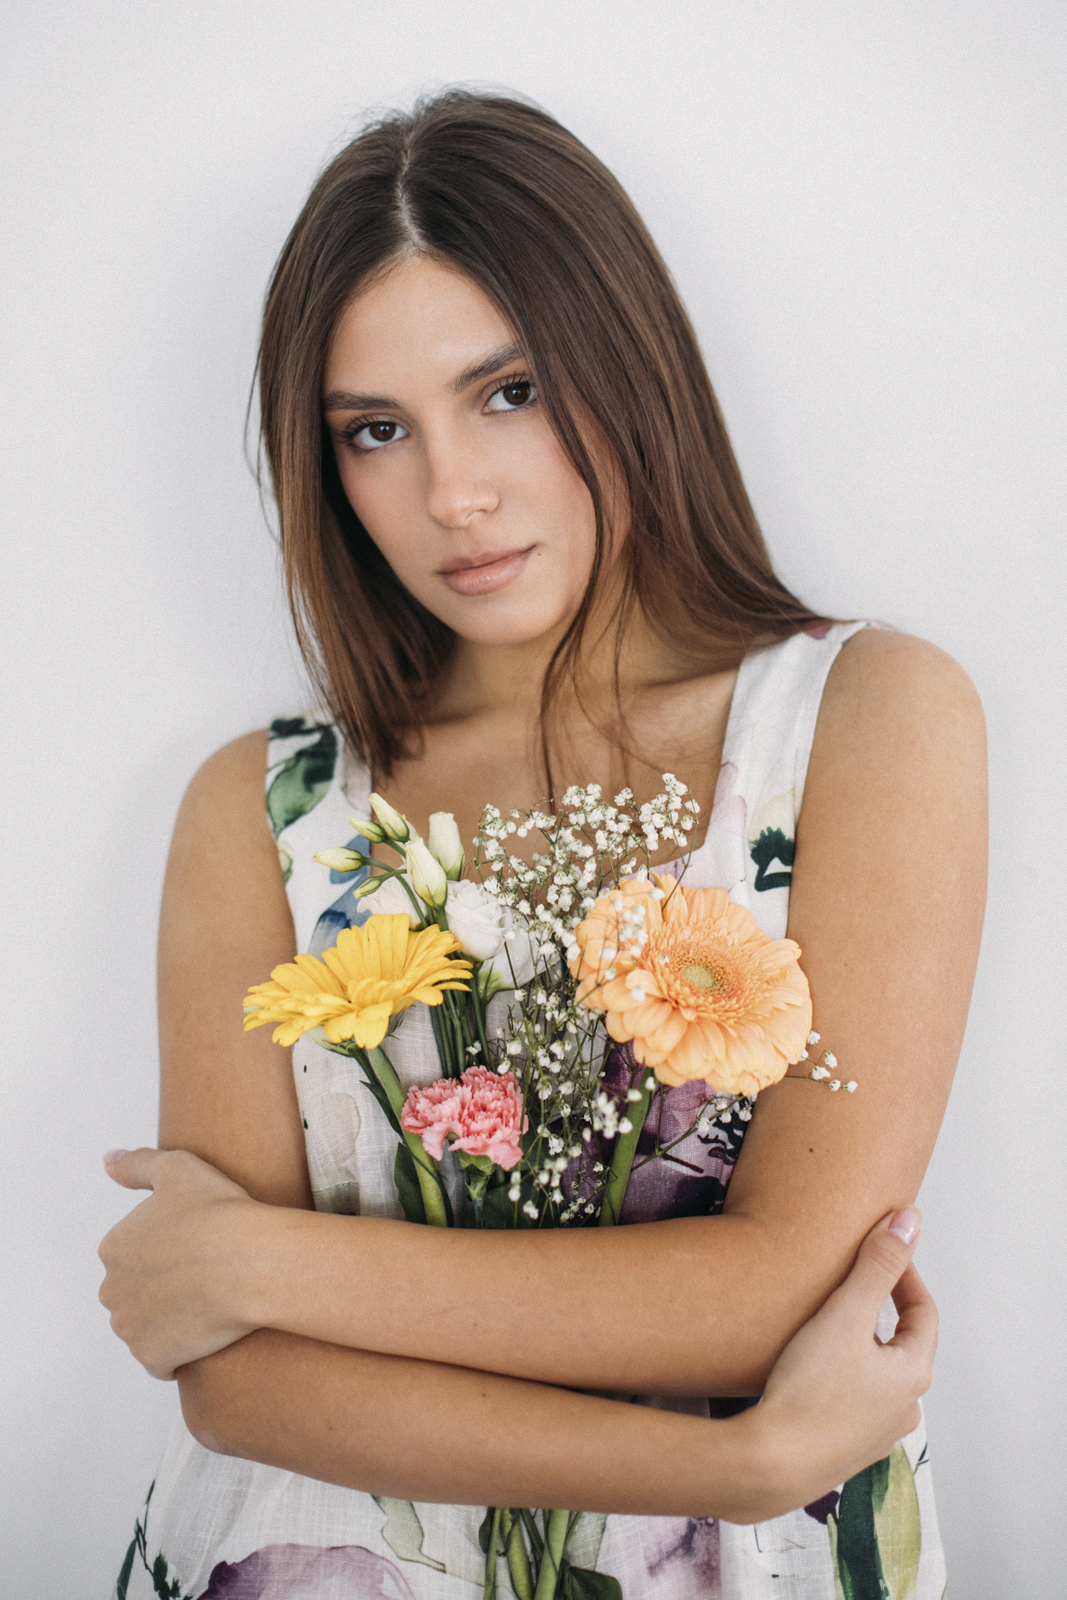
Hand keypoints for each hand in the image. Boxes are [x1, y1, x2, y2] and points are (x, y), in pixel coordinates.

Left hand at [98, 1147, 264, 1379]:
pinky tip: (205, 1333)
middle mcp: (111, 1290)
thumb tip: (108, 1161)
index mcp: (113, 1247)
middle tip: (204, 1277)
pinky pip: (161, 1360)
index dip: (168, 1252)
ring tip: (208, 1305)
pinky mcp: (152, 1358)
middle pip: (134, 1293)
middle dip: (161, 1289)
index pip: (134, 1255)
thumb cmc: (220, 1212)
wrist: (252, 1262)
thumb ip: (138, 1164)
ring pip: (145, 1327)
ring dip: (168, 1321)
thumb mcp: (179, 1168)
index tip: (196, 1247)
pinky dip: (178, 1353)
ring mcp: (130, 1328)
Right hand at [746, 1208, 936, 1518]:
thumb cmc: (810, 1390)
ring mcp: (874, 1435)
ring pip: (875, 1376)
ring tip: (824, 1324)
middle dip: (879, 1311)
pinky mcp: (843, 1450)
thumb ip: (878, 1264)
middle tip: (849, 1283)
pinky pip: (851, 1401)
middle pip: (901, 1346)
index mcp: (912, 1375)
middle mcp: (903, 1409)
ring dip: (858, 1346)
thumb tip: (911, 1219)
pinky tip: (808, 1369)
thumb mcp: (845, 1314)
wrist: (771, 1463)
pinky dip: (839, 1376)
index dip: (904, 1275)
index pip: (923, 1313)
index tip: (879, 1251)